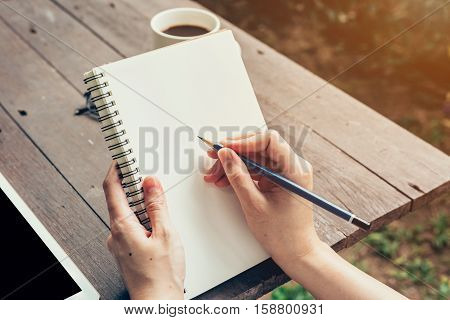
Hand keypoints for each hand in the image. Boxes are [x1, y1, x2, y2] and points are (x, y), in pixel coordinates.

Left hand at [103, 162, 184, 299]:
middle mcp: (115, 234)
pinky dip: (142, 218)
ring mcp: (119, 243)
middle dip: (134, 186)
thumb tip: (150, 183)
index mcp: (121, 226)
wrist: (158, 301)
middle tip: (148, 176)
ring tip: (158, 203)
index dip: (116, 168)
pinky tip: (157, 223)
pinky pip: (130, 226)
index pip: (112, 188)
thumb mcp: (166, 233)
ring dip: (141, 203)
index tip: (122, 156)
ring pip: (127, 213)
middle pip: (119, 199)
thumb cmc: (161, 274)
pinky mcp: (126, 250)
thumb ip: (157, 205)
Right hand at [203, 130, 319, 275]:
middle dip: (234, 152)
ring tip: (215, 175)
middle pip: (260, 147)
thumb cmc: (283, 233)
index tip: (225, 148)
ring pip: (255, 157)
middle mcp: (293, 166)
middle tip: (214, 158)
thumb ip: (238, 177)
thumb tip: (225, 154)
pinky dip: (240, 172)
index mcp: (295, 170)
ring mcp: (285, 172)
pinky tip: (225, 179)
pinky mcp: (278, 178)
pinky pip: (256, 168)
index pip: (269, 140)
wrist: (295, 251)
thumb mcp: (254, 205)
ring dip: (234, 164)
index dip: (244, 141)